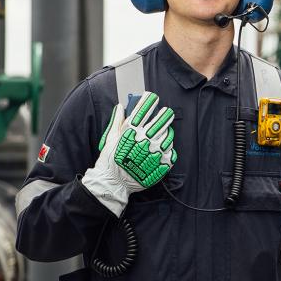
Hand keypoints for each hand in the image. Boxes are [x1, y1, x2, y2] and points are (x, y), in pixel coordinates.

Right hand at [82, 92, 176, 214]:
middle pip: (160, 121)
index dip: (149, 101)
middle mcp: (144, 140)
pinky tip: (165, 145)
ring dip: (167, 130)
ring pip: (168, 135)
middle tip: (167, 111)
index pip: (143, 110)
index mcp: (131, 132)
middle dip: (164, 114)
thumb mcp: (110, 138)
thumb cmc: (109, 160)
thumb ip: (117, 121)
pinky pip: (171, 150)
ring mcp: (155, 152)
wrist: (113, 184)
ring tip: (165, 130)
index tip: (153, 96)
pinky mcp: (162, 164)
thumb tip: (120, 106)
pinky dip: (169, 146)